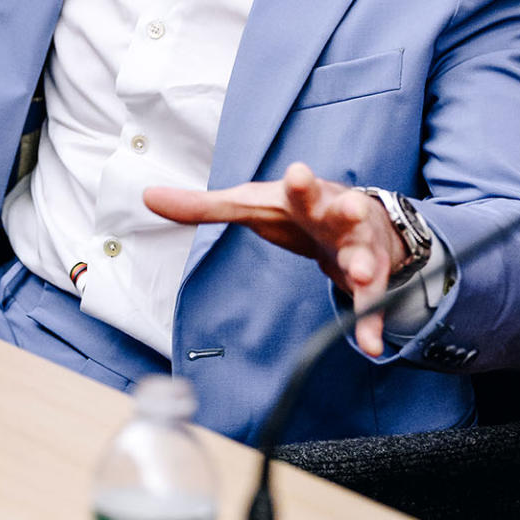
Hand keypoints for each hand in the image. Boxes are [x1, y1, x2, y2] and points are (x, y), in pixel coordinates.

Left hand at [144, 162, 406, 356]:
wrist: (356, 217)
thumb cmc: (294, 209)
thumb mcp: (251, 204)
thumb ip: (203, 205)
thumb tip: (147, 196)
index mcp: (304, 196)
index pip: (300, 186)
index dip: (299, 180)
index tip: (297, 172)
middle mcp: (336, 216)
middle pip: (343, 210)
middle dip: (347, 209)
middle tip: (350, 206)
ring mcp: (358, 246)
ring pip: (364, 255)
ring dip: (363, 266)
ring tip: (360, 277)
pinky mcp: (372, 276)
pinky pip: (372, 302)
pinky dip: (370, 324)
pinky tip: (370, 347)